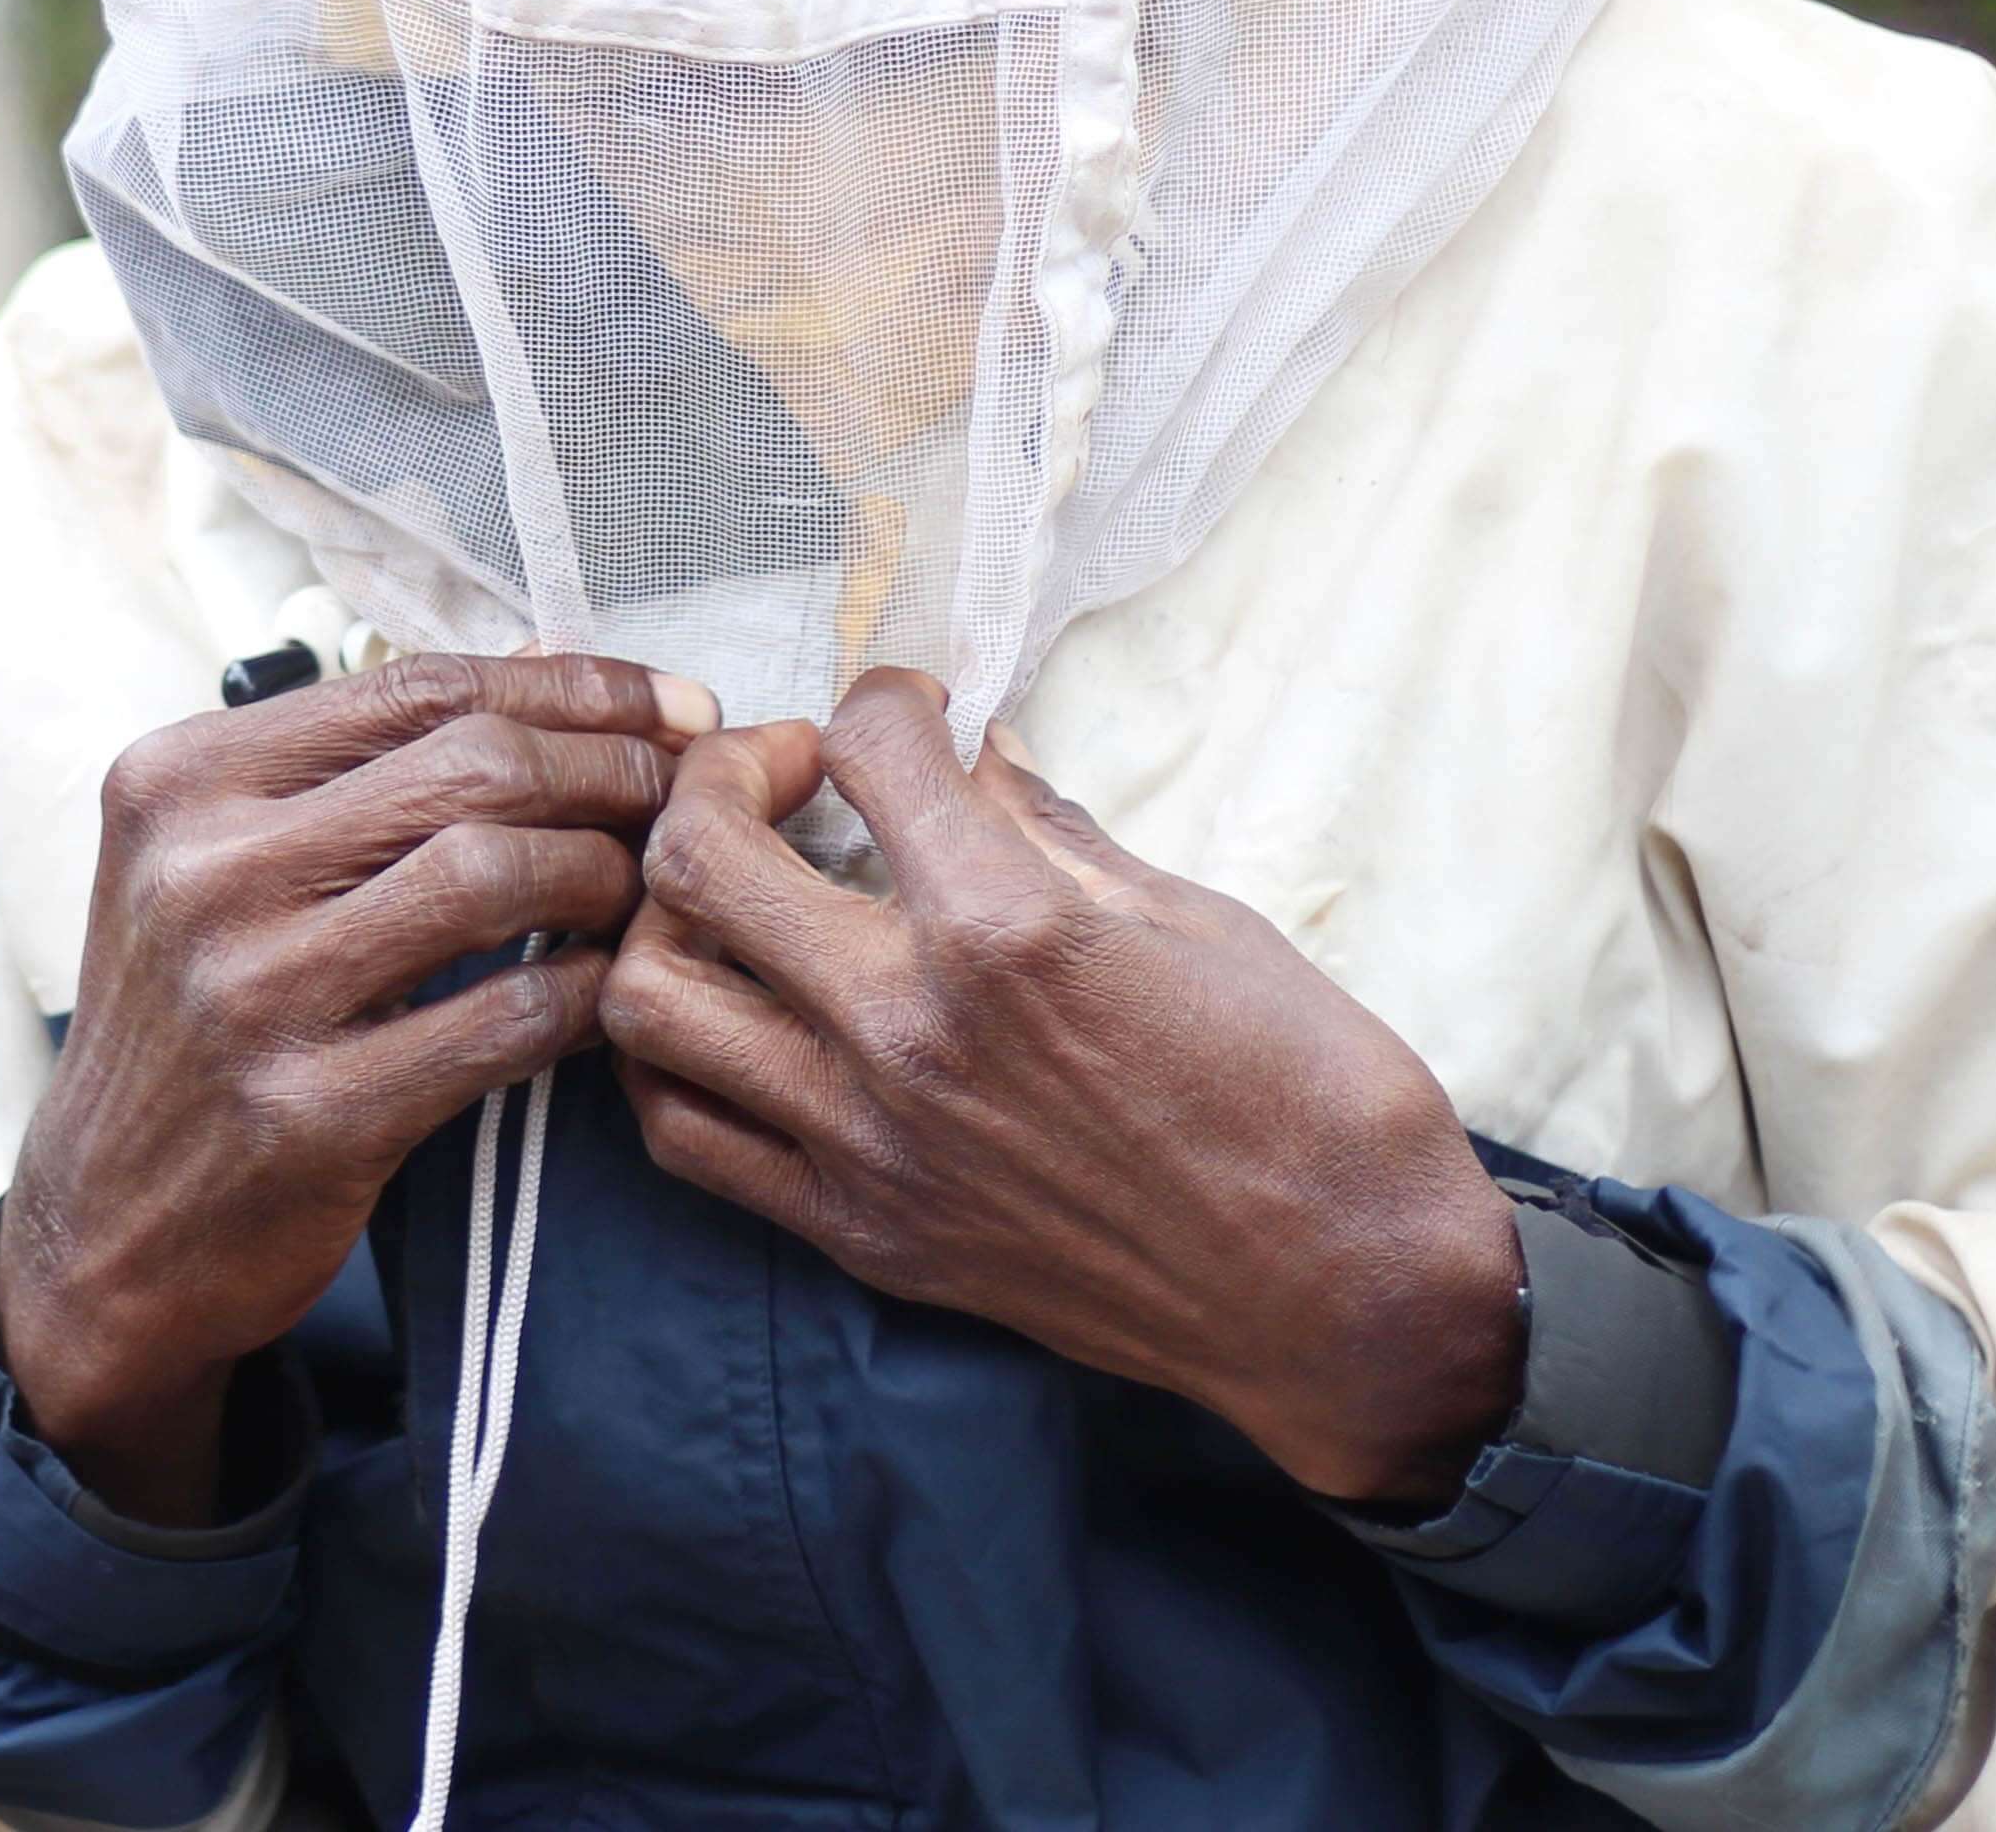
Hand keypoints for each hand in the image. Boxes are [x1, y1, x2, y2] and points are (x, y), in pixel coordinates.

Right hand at [0, 649, 709, 1521]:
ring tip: (646, 890)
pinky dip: (583, 993)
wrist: (106, 1226)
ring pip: (492, 874)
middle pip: (470, 767)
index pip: (415, 687)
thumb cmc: (193, 1026)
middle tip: (687, 792)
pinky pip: (501, 1020)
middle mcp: (202, 871)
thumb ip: (362, 769)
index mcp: (181, 783)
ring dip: (606, 872)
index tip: (668, 705)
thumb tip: (550, 668)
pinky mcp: (311, 1112)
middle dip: (613, 768)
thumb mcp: (222, 867)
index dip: (570, 687)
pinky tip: (612, 988)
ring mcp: (251, 993)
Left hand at [603, 668, 1524, 1506]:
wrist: (1345, 1299)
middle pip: (699, 853)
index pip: (864, 745)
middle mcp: (908, 1028)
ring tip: (735, 896)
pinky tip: (734, 1013)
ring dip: (667, 915)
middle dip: (723, 774)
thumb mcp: (1194, 915)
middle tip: (786, 774)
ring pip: (649, 994)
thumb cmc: (1307, 1094)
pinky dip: (675, 1054)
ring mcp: (867, 1141)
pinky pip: (688, 1133)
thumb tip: (967, 757)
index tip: (910, 711)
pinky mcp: (860, 1233)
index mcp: (1007, 927)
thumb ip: (1049, 830)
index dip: (885, 695)